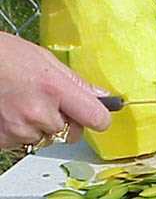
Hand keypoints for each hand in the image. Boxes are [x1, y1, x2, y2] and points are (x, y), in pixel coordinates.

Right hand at [0, 33, 110, 147]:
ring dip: (40, 126)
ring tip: (23, 104)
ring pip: (47, 138)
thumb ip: (77, 83)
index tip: (95, 116)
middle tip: (47, 102)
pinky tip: (11, 112)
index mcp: (55, 89)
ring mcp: (19, 130)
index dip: (99, 118)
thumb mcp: (45, 60)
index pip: (96, 119)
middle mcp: (39, 113)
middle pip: (71, 133)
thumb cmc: (6, 56)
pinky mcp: (3, 141)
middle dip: (65, 121)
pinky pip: (25, 142)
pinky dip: (21, 132)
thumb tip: (103, 97)